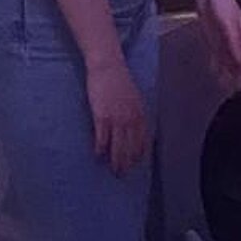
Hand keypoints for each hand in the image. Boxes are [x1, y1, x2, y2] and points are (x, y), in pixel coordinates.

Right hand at [86, 58, 151, 174]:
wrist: (107, 66)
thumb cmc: (119, 80)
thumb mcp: (133, 97)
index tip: (136, 165)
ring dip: (115, 160)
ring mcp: (116, 118)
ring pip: (118, 146)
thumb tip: (135, 127)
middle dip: (127, 162)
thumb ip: (135, 113)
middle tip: (122, 174)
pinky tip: (98, 155)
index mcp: (140, 114)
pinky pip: (102, 137)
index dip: (139, 155)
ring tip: (112, 170)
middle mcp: (131, 118)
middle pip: (130, 147)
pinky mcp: (102, 115)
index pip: (142, 140)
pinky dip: (100, 148)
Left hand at [191, 0, 240, 91]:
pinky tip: (215, 71)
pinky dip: (216, 65)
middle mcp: (236, 40)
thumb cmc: (220, 2)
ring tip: (224, 86)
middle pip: (238, 63)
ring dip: (226, 74)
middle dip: (236, 78)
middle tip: (233, 90)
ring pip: (227, 61)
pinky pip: (216, 55)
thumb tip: (240, 60)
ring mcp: (225, 38)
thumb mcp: (228, 22)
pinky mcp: (214, 37)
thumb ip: (234, 41)